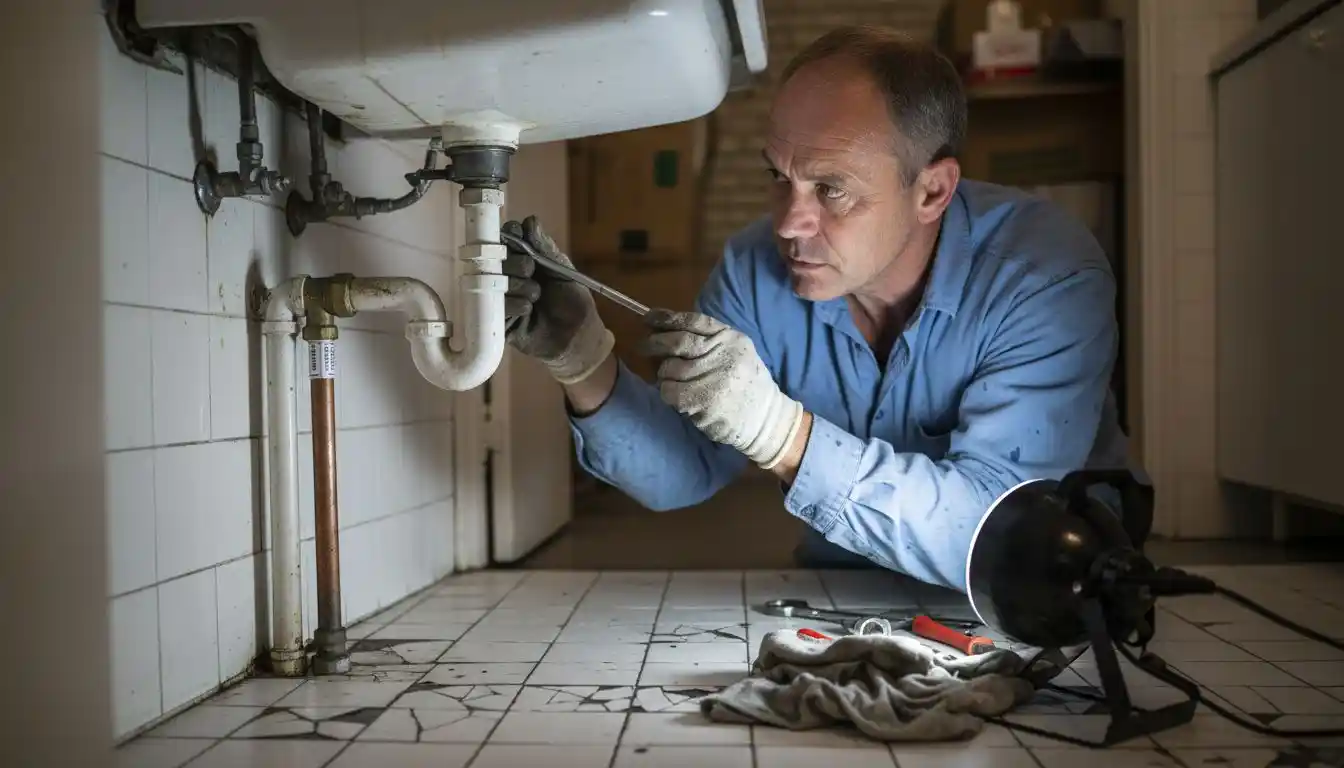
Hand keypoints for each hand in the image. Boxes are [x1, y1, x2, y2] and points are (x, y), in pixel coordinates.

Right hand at [501, 215, 613, 383]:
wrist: (579, 337)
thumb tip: (530, 221)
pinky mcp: (499, 320)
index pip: (505, 238)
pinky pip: (496, 306)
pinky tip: (529, 309)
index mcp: (523, 259)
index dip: (509, 235)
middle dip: (514, 261)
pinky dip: (514, 304)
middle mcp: (508, 275)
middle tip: (530, 270)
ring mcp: (501, 297)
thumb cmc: (573, 301)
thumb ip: (545, 247)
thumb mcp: (562, 270)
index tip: (517, 237)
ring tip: (536, 294)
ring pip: (494, 280)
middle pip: (495, 257)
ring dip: (517, 284)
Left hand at [642, 309, 804, 468]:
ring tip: (672, 379)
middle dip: (655, 343)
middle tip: (643, 346)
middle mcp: (723, 354)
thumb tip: (664, 328)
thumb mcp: (735, 352)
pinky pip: (670, 391)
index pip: (694, 321)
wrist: (764, 417)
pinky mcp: (705, 401)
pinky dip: (667, 392)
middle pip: (678, 342)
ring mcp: (714, 378)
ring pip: (669, 368)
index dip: (667, 318)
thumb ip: (708, 340)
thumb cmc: (744, 383)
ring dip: (664, 374)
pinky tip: (678, 396)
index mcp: (730, 339)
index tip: (648, 318)